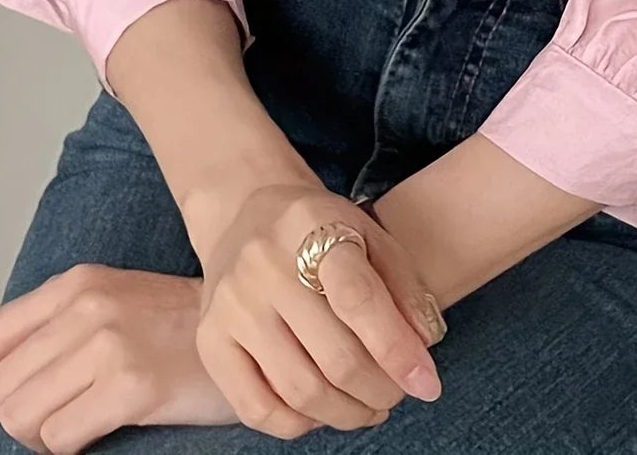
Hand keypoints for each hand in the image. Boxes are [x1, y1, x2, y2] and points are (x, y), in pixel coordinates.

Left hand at [0, 264, 236, 452]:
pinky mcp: (132, 383)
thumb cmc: (176, 326)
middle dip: (17, 419)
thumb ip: (55, 327)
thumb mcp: (109, 302)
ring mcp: (109, 342)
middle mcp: (86, 305)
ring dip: (42, 438)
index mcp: (74, 284)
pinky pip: (60, 438)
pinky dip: (68, 449)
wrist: (243, 326)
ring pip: (23, 416)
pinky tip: (98, 432)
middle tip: (53, 423)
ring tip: (77, 427)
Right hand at [193, 182, 445, 440]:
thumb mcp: (369, 233)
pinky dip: (300, 424)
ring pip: (300, 391)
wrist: (246, 213)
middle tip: (398, 393)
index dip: (397, 350)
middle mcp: (262, 264)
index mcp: (310, 223)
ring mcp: (231, 304)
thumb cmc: (320, 228)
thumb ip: (403, 286)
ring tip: (370, 406)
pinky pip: (257, 408)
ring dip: (348, 413)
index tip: (426, 382)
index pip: (357, 298)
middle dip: (380, 389)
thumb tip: (424, 348)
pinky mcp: (209, 339)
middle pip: (333, 356)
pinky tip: (324, 410)